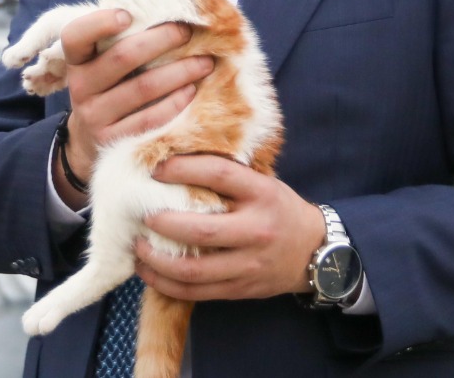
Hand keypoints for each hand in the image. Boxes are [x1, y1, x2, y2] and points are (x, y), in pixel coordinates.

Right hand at [57, 10, 213, 203]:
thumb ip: (119, 40)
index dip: (100, 22)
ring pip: (142, 88)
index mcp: (76, 61)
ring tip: (205, 62)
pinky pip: (151, 119)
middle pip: (122, 57)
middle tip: (187, 31)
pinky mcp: (114, 142)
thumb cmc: (107, 87)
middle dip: (161, 40)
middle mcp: (80, 87)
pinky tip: (192, 90)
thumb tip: (166, 7)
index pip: (76, 36)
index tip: (129, 14)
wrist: (90, 142)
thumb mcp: (100, 64)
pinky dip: (175, 102)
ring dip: (179, 71)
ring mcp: (95, 117)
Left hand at [134, 155, 324, 300]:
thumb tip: (173, 161)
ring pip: (194, 269)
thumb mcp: (262, 183)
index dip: (182, 169)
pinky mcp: (240, 289)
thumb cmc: (278, 209)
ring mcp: (248, 264)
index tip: (156, 169)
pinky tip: (149, 272)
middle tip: (141, 214)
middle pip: (201, 230)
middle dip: (162, 223)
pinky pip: (196, 293)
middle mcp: (256, 230)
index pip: (218, 174)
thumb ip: (227, 176)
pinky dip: (166, 285)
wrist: (316, 252)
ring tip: (137, 246)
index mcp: (261, 193)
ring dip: (157, 260)